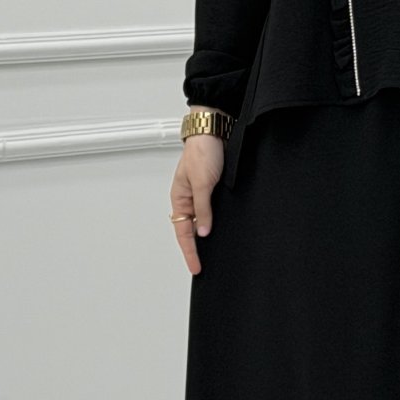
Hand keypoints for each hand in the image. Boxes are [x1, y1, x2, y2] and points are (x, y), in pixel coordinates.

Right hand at [170, 137, 224, 275]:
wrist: (214, 131)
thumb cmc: (202, 151)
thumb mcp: (203, 184)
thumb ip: (203, 209)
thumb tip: (203, 231)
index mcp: (180, 199)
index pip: (183, 233)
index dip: (190, 252)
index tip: (196, 267)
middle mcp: (188, 198)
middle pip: (189, 231)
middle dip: (195, 249)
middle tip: (202, 266)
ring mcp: (200, 194)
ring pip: (201, 221)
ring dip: (205, 236)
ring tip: (211, 254)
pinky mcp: (213, 188)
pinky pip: (210, 211)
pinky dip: (213, 222)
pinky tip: (219, 229)